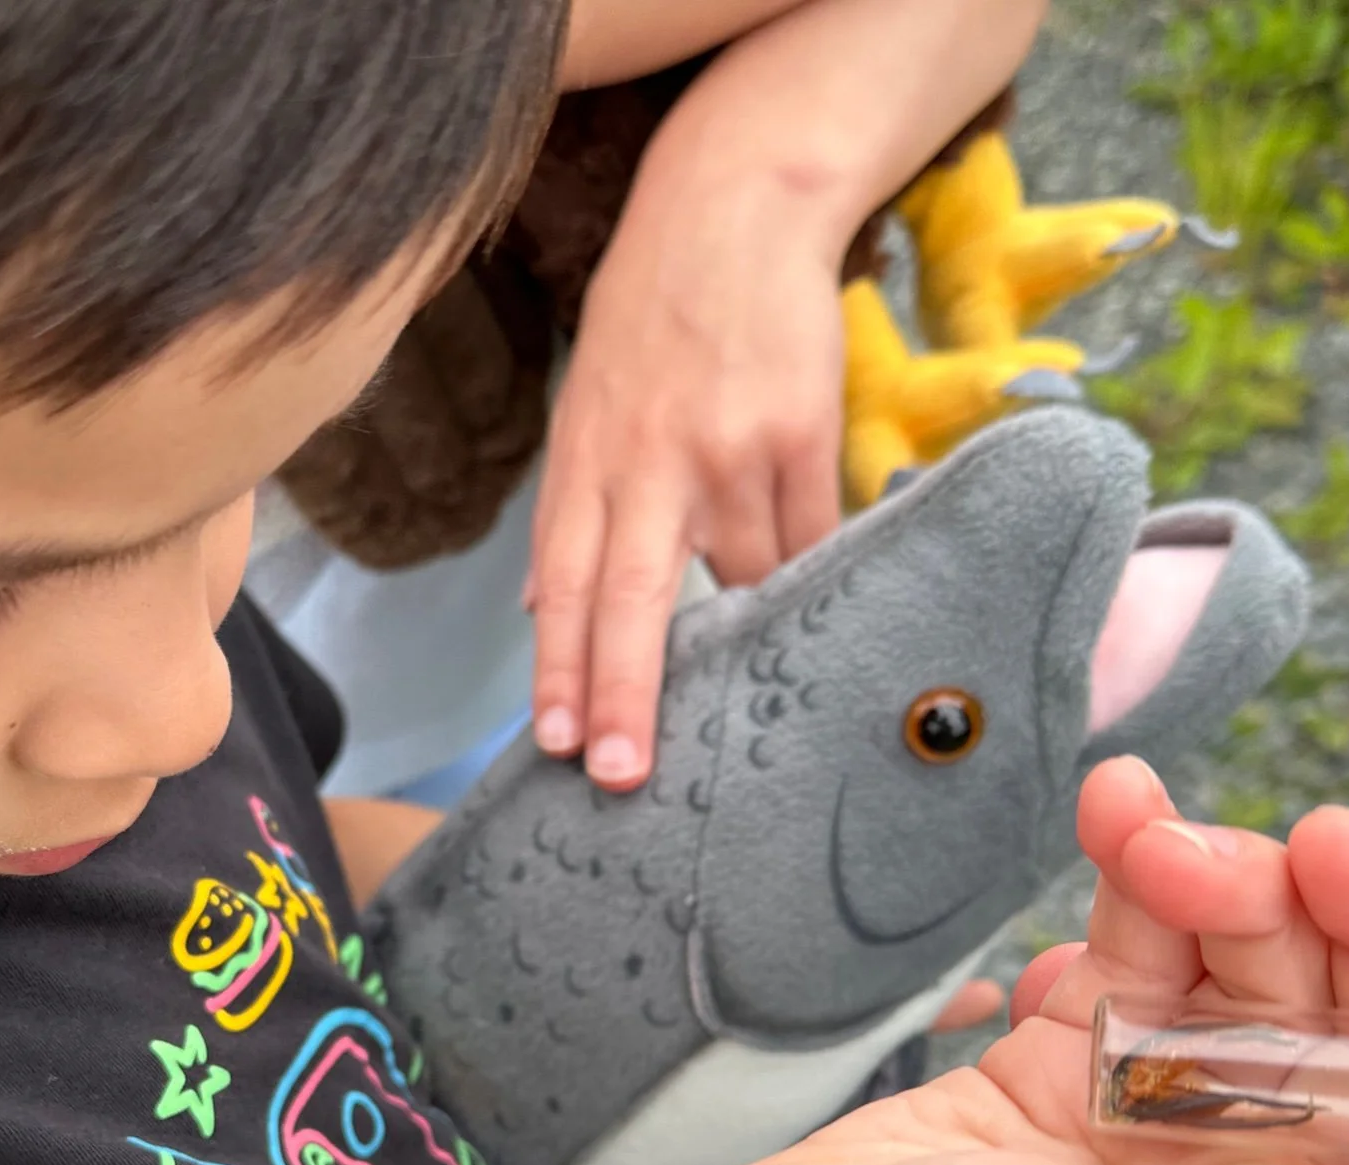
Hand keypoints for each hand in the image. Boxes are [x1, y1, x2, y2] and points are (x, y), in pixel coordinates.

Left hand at [525, 177, 844, 791]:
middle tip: (619, 772)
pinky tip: (807, 611)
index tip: (557, 744)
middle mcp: (646, 462)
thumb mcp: (584, 405)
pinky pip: (807, 538)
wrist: (734, 209)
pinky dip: (804, 577)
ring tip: (749, 696)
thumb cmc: (652, 318)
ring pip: (740, 578)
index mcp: (585, 462)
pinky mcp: (799, 434)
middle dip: (622, 691)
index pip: (566, 585)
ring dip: (743, 638)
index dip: (562, 668)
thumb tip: (541, 608)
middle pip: (630, 596)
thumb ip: (570, 513)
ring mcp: (726, 450)